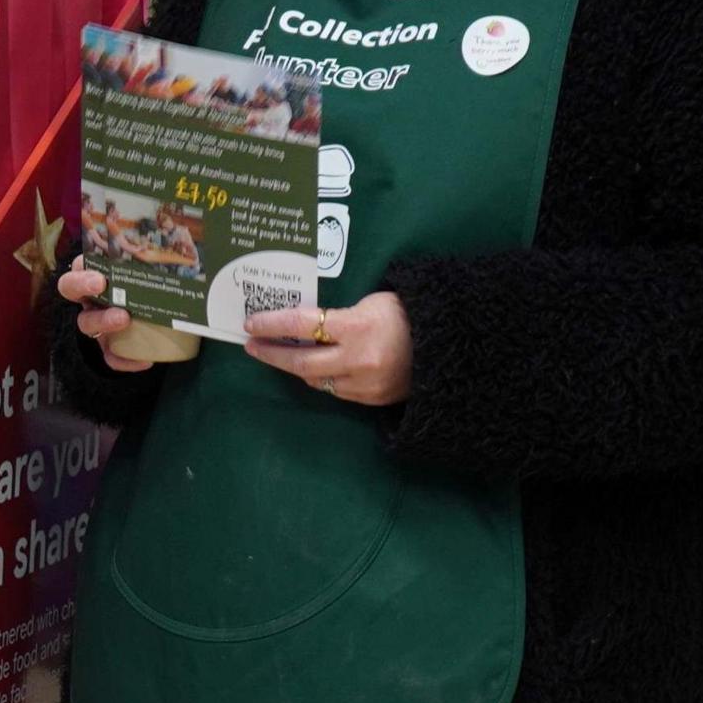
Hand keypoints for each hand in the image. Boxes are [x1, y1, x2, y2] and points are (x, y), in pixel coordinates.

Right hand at [57, 259, 156, 374]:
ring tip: (124, 319)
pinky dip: (123, 360)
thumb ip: (163, 260)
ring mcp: (95, 320)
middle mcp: (90, 295)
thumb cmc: (153, 284)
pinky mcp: (106, 345)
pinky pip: (108, 356)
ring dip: (103, 320)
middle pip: (69, 288)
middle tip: (100, 286)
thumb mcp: (154, 271)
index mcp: (98, 271)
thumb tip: (196, 249)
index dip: (83, 267)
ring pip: (85, 322)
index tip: (100, 274)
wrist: (162, 319)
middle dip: (82, 285)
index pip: (79, 263)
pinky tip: (144, 361)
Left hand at [244, 291, 410, 407]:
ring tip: (284, 355)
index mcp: (357, 327)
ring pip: (316, 380)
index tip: (251, 324)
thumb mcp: (372, 302)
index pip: (302, 324)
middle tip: (252, 346)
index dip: (272, 324)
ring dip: (297, 368)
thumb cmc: (408, 314)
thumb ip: (339, 316)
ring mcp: (364, 384)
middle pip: (301, 362)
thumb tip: (307, 325)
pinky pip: (337, 391)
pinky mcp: (372, 400)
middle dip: (272, 354)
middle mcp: (357, 360)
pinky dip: (324, 378)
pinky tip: (318, 368)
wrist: (451, 344)